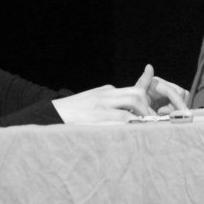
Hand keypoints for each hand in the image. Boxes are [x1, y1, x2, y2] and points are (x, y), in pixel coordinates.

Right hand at [51, 65, 189, 124]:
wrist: (50, 116)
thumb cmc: (71, 114)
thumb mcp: (90, 102)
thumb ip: (106, 102)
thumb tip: (121, 105)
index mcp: (105, 92)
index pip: (132, 85)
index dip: (147, 79)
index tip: (152, 71)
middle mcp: (106, 95)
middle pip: (137, 93)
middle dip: (148, 106)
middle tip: (151, 121)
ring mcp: (103, 105)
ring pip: (134, 100)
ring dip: (144, 114)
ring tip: (145, 127)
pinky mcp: (100, 117)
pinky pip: (123, 117)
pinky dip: (132, 123)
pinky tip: (134, 132)